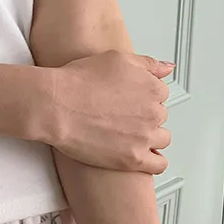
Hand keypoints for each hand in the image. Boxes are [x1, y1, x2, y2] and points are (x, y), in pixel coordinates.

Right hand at [45, 51, 172, 172]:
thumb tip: (168, 69)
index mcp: (153, 87)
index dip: (141, 96)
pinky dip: (153, 160)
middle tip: (119, 115)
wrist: (56, 106)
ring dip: (149, 137)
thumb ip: (148, 64)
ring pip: (161, 139)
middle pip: (159, 116)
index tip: (127, 100)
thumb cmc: (79, 81)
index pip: (160, 93)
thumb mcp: (116, 58)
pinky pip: (159, 164)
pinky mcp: (133, 159)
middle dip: (143, 115)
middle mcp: (154, 112)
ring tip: (126, 134)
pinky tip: (138, 154)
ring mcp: (145, 137)